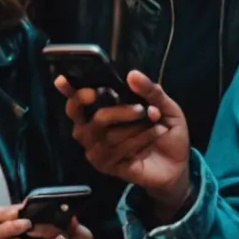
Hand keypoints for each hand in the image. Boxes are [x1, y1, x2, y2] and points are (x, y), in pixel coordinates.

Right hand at [58, 71, 192, 218]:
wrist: (177, 164)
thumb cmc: (164, 130)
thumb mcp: (164, 106)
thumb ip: (149, 90)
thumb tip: (132, 74)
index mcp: (100, 110)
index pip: (77, 101)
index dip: (68, 90)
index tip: (62, 80)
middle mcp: (92, 129)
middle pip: (93, 117)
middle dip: (118, 111)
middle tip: (140, 108)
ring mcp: (96, 149)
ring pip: (110, 134)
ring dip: (139, 125)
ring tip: (157, 120)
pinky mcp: (105, 165)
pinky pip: (120, 148)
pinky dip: (142, 138)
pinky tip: (157, 133)